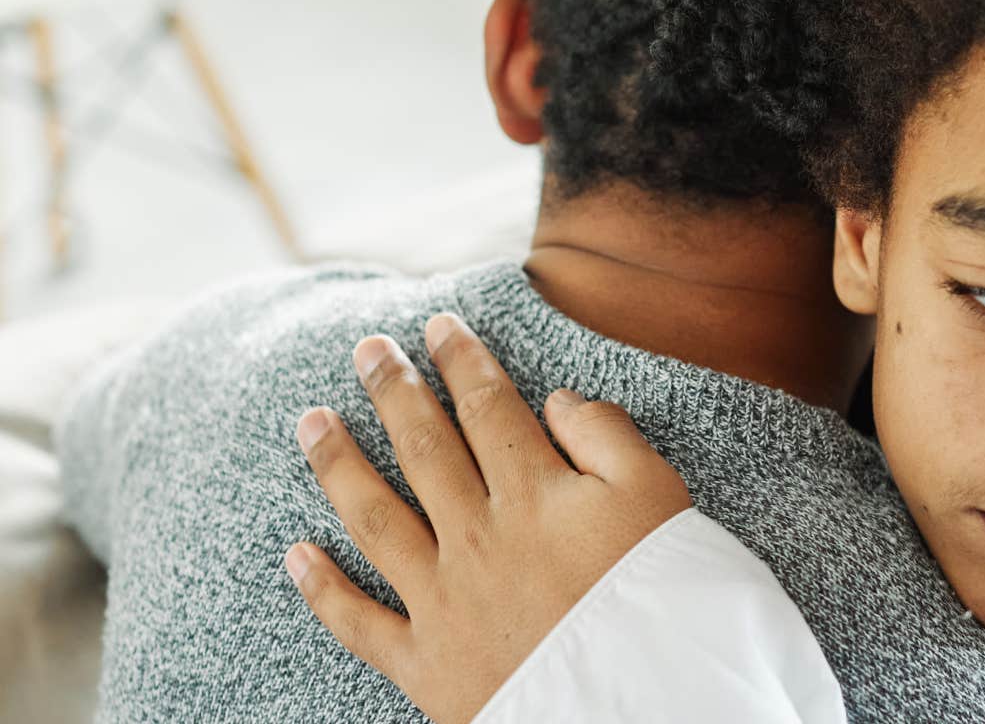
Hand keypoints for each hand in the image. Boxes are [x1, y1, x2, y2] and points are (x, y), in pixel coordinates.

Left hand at [283, 313, 691, 723]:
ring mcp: (445, 600)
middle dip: (393, 390)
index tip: (439, 325)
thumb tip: (557, 399)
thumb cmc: (660, 594)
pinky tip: (296, 554)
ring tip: (312, 420)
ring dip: (338, 464)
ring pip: (376, 518)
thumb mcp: (660, 496)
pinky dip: (324, 590)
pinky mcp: (428, 664)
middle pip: (423, 447)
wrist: (643, 699)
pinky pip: (361, 622)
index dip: (461, 360)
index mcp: (535, 492)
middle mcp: (477, 536)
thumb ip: (607, 438)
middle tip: (367, 349)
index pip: (487, 408)